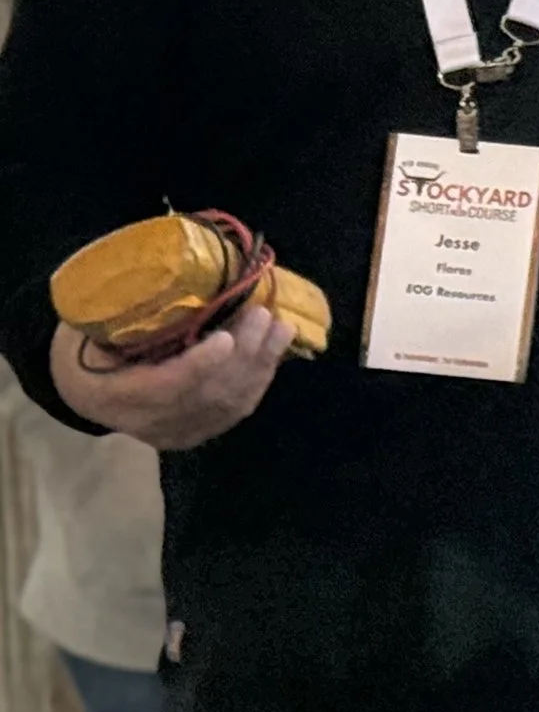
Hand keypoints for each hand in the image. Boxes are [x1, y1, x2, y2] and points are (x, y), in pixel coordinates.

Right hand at [50, 307, 290, 450]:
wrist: (83, 390)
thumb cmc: (86, 348)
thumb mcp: (90, 329)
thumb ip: (124, 314)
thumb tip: (164, 278)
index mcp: (113, 393)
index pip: (163, 389)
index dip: (198, 367)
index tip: (226, 339)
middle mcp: (147, 422)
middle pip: (206, 396)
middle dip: (243, 356)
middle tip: (263, 316)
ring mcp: (174, 432)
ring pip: (227, 406)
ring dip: (260, 366)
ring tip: (281, 330)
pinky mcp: (194, 432)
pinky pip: (233, 411)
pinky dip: (258, 381)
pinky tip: (275, 353)